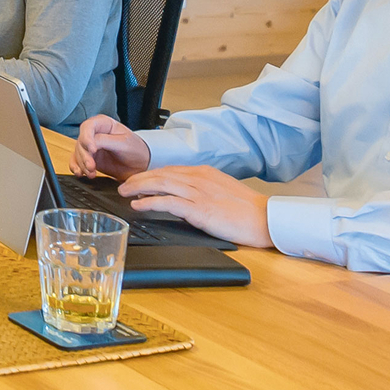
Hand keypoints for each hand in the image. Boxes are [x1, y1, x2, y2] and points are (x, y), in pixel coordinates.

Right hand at [69, 115, 150, 178]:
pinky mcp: (89, 158)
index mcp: (104, 124)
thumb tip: (90, 144)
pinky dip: (76, 167)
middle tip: (91, 166)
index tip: (92, 150)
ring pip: (78, 153)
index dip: (87, 138)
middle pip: (81, 141)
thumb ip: (105, 141)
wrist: (140, 165)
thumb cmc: (136, 150)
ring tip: (91, 173)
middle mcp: (95, 134)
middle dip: (84, 156)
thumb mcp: (123, 143)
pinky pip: (77, 161)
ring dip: (82, 164)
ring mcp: (91, 147)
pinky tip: (80, 173)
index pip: (88, 127)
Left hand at [115, 165, 273, 248]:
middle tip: (123, 185)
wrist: (266, 218)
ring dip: (138, 188)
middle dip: (138, 179)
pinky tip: (138, 205)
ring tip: (124, 193)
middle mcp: (198, 178)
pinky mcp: (199, 209)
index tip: (136, 180)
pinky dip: (149, 202)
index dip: (149, 175)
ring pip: (160, 184)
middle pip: (160, 174)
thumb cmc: (247, 209)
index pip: (169, 170)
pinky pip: (167, 202)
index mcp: (203, 172)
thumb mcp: (221, 190)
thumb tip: (183, 196)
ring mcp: (198, 193)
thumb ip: (202, 189)